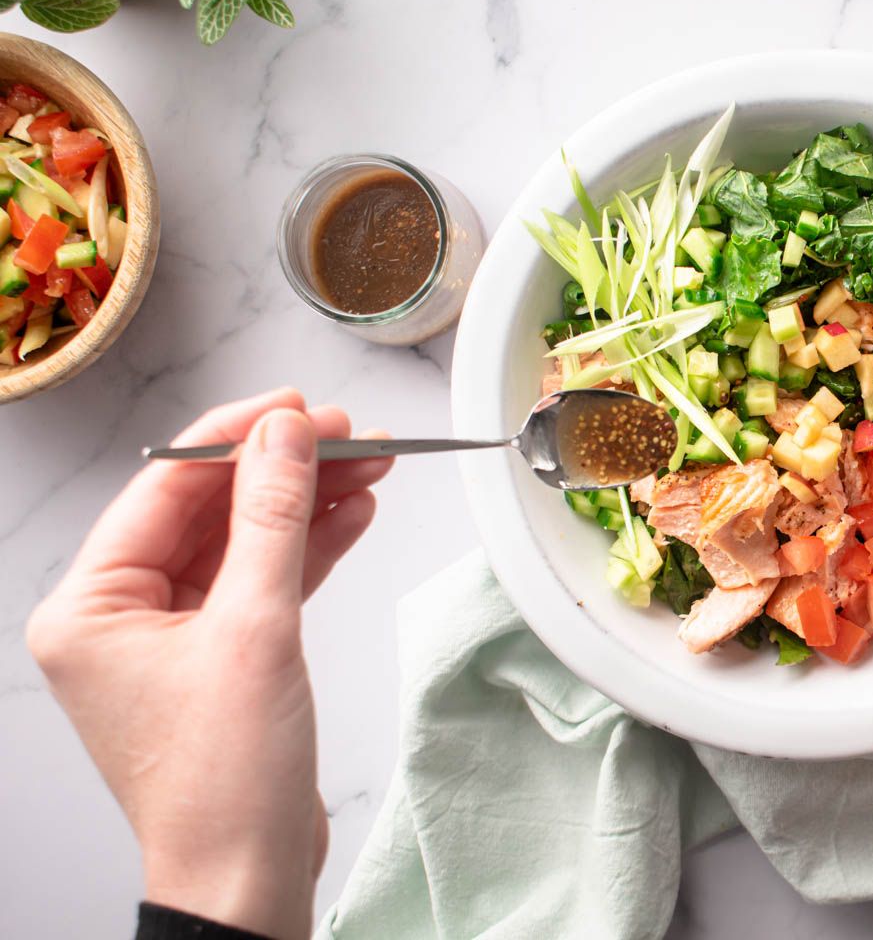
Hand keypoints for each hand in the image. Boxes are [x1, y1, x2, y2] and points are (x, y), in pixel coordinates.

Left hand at [26, 389, 391, 939]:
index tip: (300, 407)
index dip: (237, 436)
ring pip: (243, 540)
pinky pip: (261, 580)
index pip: (165, 486)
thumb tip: (285, 435)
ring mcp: (170, 636)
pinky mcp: (218, 656)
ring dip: (306, 503)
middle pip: (209, 509)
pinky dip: (308, 548)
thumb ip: (271, 519)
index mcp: (90, 606)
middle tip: (350, 435)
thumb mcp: (254, 630)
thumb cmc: (225, 782)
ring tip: (371, 465)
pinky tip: (353, 514)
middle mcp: (119, 616)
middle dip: (284, 469)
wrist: (248, 876)